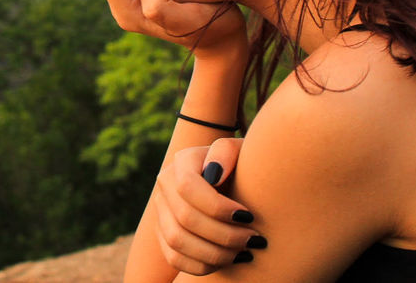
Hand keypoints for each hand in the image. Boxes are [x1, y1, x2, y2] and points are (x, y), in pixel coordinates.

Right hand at [154, 137, 263, 274]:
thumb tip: (214, 173)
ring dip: (214, 253)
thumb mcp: (241, 150)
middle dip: (223, 234)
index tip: (249, 216)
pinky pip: (174, 258)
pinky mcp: (163, 233)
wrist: (235, 181)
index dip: (218, 207)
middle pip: (184, 218)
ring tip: (244, 252)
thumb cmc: (243, 165)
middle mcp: (165, 184)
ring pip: (176, 241)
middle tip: (254, 240)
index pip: (187, 187)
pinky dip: (202, 266)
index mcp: (182, 162)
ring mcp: (161, 210)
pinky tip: (229, 260)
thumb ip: (227, 151)